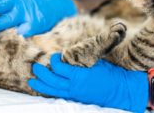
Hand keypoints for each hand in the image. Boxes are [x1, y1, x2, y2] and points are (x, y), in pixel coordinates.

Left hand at [0, 0, 76, 36]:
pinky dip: (16, 34)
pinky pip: (19, 33)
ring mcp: (25, 13)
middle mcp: (17, 2)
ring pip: (3, 23)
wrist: (57, 6)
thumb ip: (2, 6)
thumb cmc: (32, 5)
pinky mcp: (34, 24)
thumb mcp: (18, 0)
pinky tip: (19, 33)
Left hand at [28, 53, 147, 112]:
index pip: (60, 68)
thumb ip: (79, 60)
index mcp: (80, 75)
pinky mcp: (77, 98)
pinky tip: (43, 90)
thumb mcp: (95, 62)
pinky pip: (60, 96)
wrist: (121, 90)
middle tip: (35, 67)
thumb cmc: (110, 74)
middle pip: (53, 81)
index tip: (54, 56)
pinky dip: (50, 92)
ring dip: (41, 86)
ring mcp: (76, 94)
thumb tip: (66, 56)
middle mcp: (75, 86)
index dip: (54, 61)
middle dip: (42, 74)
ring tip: (32, 82)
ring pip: (54, 91)